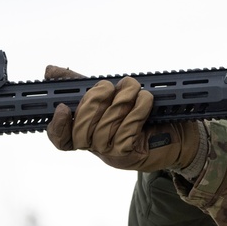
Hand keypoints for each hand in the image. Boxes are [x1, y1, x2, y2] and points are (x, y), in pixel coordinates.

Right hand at [45, 73, 205, 173]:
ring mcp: (110, 153)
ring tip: (136, 91)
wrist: (177, 132)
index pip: (59, 137)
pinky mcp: (129, 155)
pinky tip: (146, 103)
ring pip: (106, 125)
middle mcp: (94, 145)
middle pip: (81, 125)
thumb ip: (80, 84)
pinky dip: (138, 111)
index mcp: (84, 131)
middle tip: (112, 86)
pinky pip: (125, 132)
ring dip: (124, 101)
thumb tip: (50, 70)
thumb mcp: (109, 94)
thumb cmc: (140, 113)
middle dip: (98, 99)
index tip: (62, 107)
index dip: (57, 124)